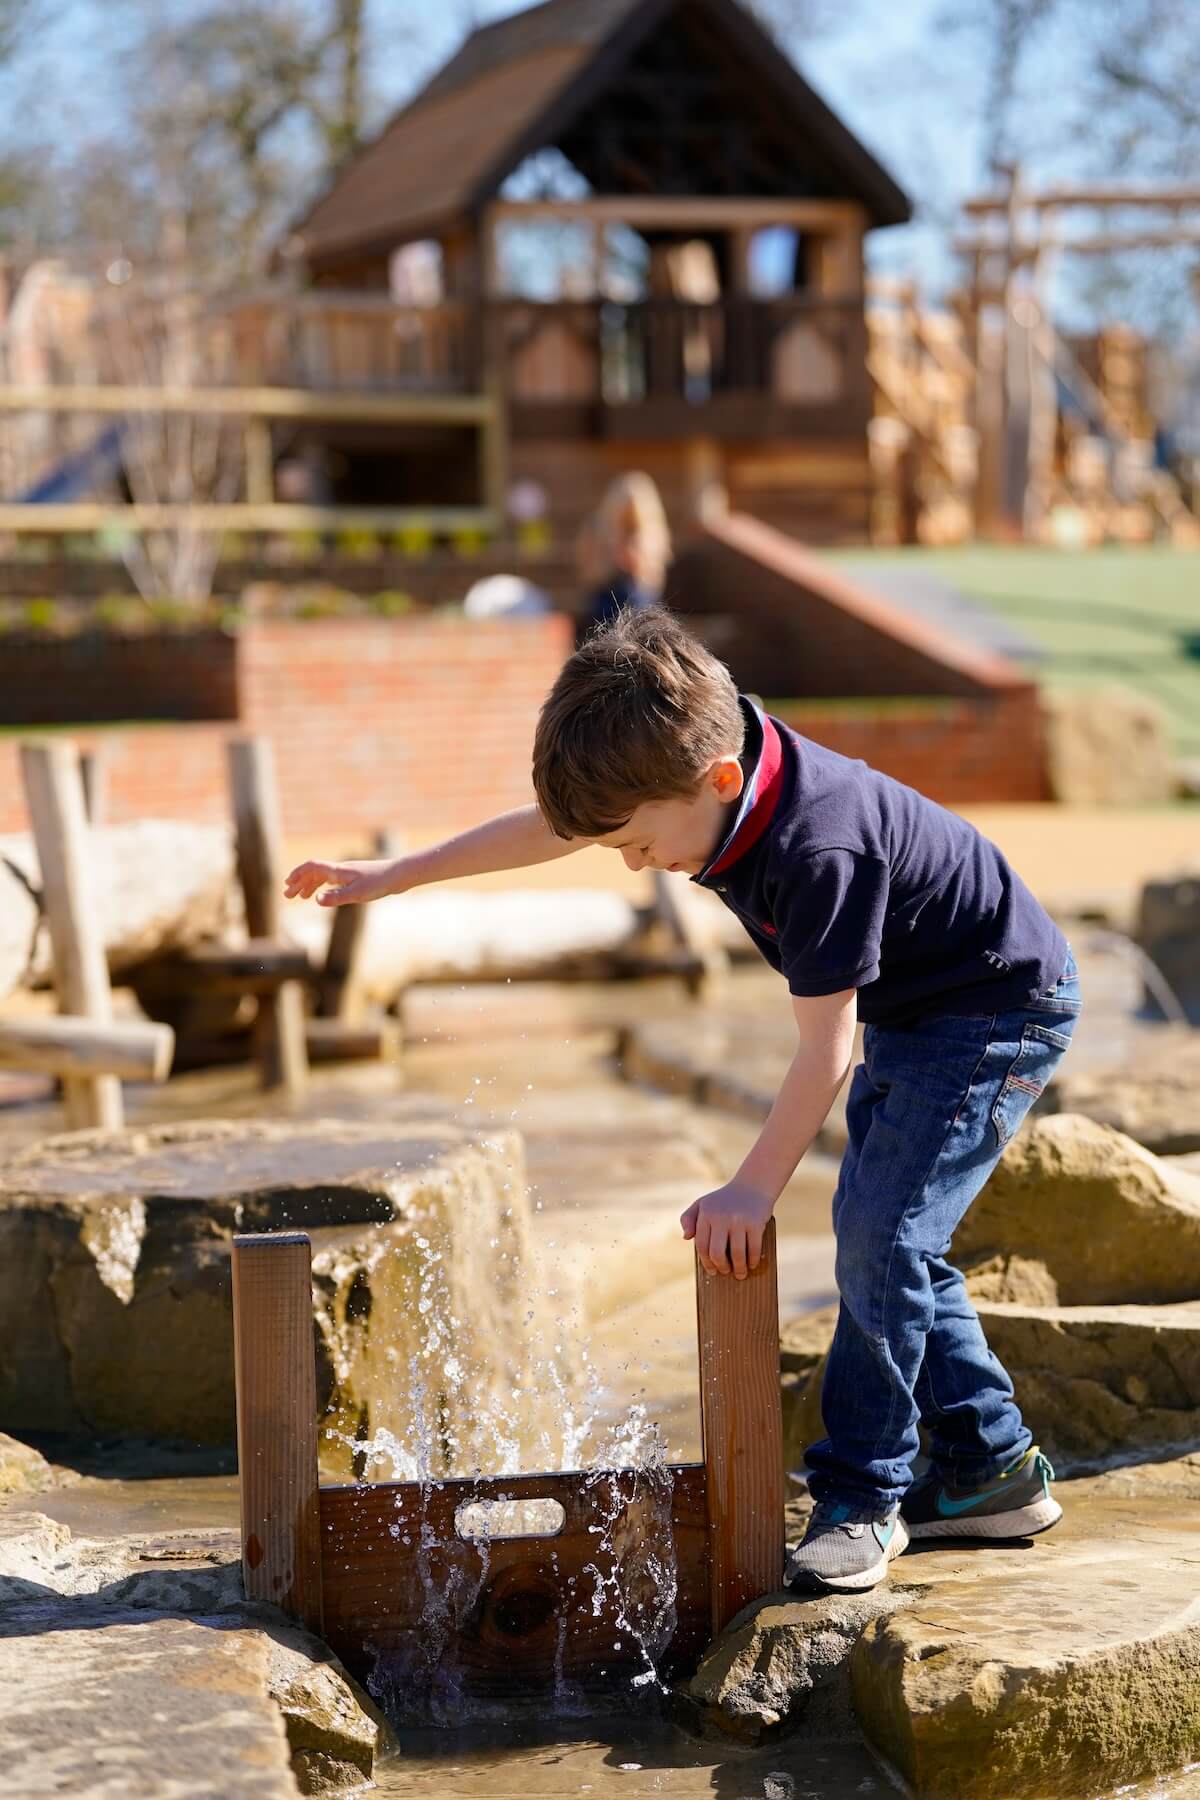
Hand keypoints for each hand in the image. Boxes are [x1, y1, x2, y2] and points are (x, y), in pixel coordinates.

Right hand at [283, 858, 400, 906]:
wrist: (399, 876)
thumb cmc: (379, 883)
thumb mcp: (357, 894)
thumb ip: (336, 897)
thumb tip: (316, 901)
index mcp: (338, 871)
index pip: (311, 867)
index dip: (297, 874)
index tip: (287, 884)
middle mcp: (341, 869)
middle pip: (314, 873)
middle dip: (299, 883)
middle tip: (287, 895)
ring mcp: (348, 873)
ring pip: (323, 877)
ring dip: (310, 885)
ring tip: (302, 897)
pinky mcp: (356, 878)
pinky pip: (333, 881)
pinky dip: (323, 887)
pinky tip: (325, 895)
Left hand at [680, 1179, 774, 1279]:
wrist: (752, 1186)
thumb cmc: (724, 1200)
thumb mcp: (703, 1204)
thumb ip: (688, 1218)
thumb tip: (686, 1237)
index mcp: (706, 1212)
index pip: (701, 1245)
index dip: (706, 1262)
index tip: (712, 1271)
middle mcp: (721, 1216)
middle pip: (717, 1253)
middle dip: (721, 1267)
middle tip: (725, 1272)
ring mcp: (739, 1220)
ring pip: (737, 1254)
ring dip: (739, 1269)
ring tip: (740, 1274)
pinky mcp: (755, 1223)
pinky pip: (753, 1249)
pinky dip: (752, 1261)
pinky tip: (751, 1264)